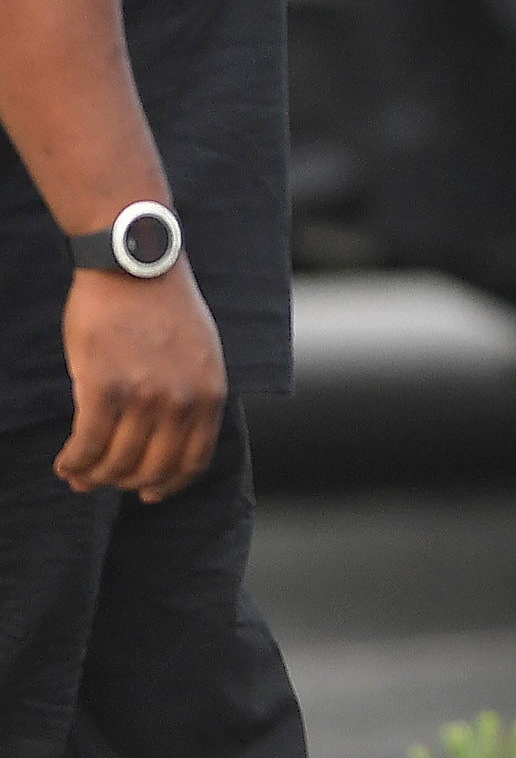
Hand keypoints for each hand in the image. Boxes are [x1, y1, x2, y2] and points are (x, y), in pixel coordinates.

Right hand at [54, 265, 226, 501]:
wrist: (135, 263)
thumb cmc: (162, 305)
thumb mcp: (200, 353)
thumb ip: (191, 395)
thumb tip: (166, 439)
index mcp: (210, 394)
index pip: (193, 461)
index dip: (167, 485)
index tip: (148, 494)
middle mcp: (182, 402)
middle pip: (151, 469)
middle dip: (123, 483)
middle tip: (100, 483)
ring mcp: (144, 396)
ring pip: (117, 462)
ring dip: (93, 476)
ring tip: (78, 475)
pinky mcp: (104, 386)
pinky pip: (88, 444)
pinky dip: (74, 461)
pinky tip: (65, 463)